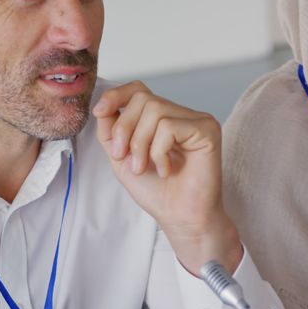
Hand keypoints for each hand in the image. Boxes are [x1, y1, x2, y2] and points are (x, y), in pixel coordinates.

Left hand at [93, 81, 241, 273]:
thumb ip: (111, 131)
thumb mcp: (122, 157)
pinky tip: (166, 169)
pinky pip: (170, 127)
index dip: (116, 95)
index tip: (99, 112)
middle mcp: (182, 115)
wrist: (180, 218)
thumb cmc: (157, 191)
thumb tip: (102, 107)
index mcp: (162, 118)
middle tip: (123, 158)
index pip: (139, 90)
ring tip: (144, 167)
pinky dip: (159, 151)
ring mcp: (197, 120)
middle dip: (124, 128)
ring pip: (155, 111)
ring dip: (140, 144)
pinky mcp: (208, 130)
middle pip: (143, 99)